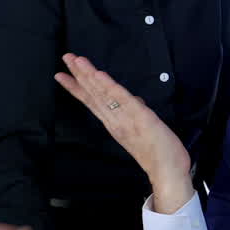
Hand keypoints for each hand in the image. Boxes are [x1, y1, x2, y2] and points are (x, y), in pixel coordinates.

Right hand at [56, 53, 194, 211]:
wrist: (168, 172)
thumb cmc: (157, 154)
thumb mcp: (143, 130)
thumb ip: (135, 115)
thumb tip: (134, 101)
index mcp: (115, 123)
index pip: (92, 101)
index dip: (76, 88)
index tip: (61, 75)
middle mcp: (116, 120)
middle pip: (93, 94)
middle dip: (79, 75)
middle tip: (65, 57)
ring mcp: (126, 118)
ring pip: (103, 94)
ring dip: (89, 76)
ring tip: (77, 61)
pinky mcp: (140, 117)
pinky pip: (122, 99)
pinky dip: (109, 87)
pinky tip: (98, 75)